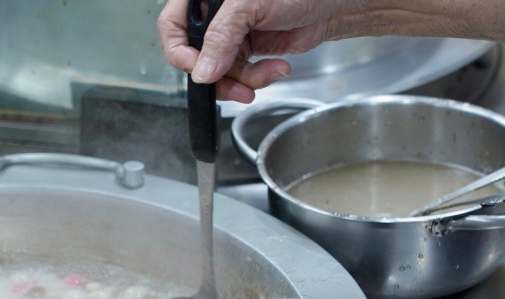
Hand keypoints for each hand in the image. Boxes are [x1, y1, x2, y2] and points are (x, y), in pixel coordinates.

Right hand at [157, 0, 335, 102]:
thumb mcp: (250, 6)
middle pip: (196, 56)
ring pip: (219, 72)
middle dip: (218, 75)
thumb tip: (202, 71)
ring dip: (243, 80)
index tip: (197, 69)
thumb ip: (222, 37)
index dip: (179, 52)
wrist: (332, 6)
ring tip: (266, 75)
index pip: (172, 26)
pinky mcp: (248, 50)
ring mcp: (231, 35)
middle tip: (236, 85)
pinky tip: (276, 68)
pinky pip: (240, 75)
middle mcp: (215, 15)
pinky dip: (257, 78)